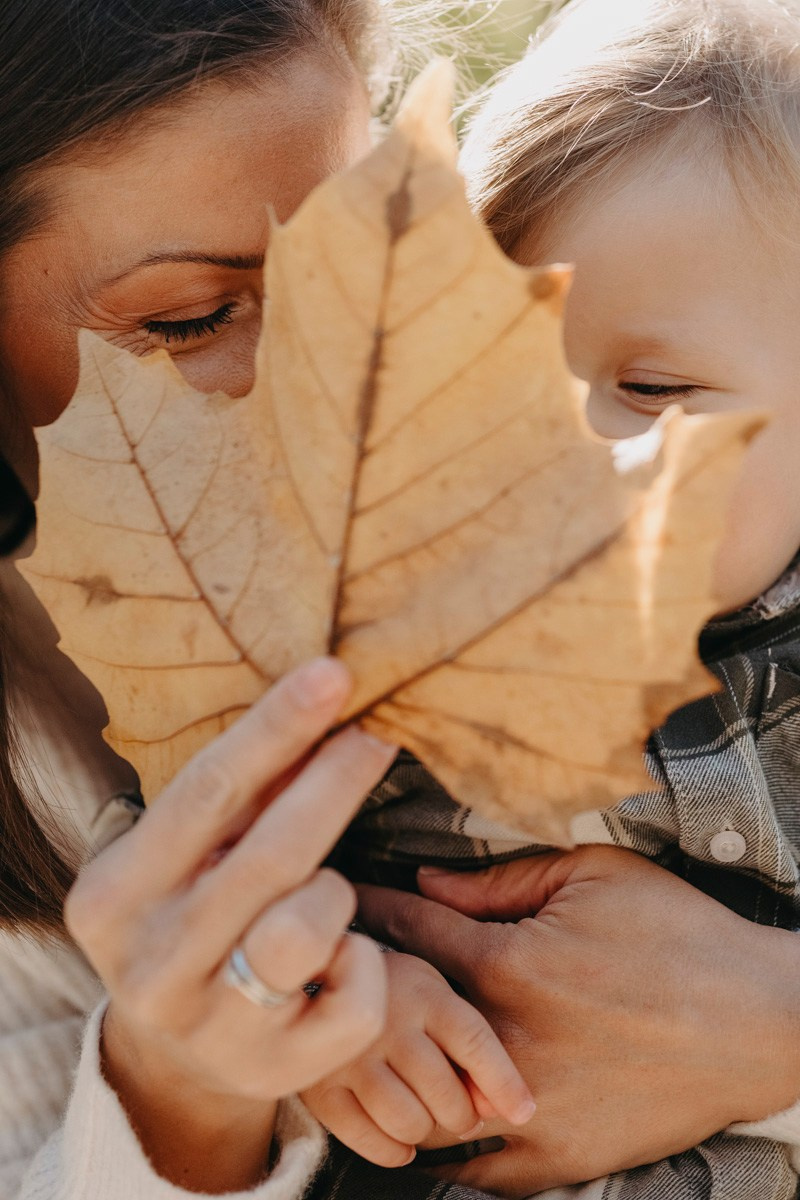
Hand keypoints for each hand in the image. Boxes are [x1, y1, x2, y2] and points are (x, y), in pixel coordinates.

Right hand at [66, 658, 395, 1192]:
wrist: (173, 1058)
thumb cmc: (188, 922)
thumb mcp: (187, 862)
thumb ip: (241, 800)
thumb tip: (320, 703)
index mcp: (116, 896)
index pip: (205, 793)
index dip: (276, 729)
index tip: (333, 674)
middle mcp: (152, 963)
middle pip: (269, 854)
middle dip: (336, 783)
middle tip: (378, 734)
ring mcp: (210, 1025)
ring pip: (311, 928)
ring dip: (335, 895)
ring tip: (321, 897)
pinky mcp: (272, 1071)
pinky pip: (356, 999)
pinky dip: (364, 963)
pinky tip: (339, 960)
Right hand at [302, 950, 535, 1166]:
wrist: (315, 975)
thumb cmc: (393, 989)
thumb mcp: (434, 993)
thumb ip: (469, 1043)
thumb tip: (500, 1107)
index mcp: (423, 992)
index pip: (474, 1041)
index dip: (503, 1082)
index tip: (524, 1110)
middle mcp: (388, 1021)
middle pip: (445, 1093)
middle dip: (463, 1115)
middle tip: (460, 1111)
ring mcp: (351, 1055)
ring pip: (409, 1122)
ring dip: (426, 1131)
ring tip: (424, 1114)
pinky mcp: (320, 1086)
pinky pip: (369, 1140)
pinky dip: (392, 1150)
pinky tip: (398, 1136)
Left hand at [358, 845, 799, 1196]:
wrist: (759, 1018)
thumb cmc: (677, 932)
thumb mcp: (593, 875)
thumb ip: (499, 880)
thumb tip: (426, 881)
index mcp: (508, 963)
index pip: (407, 932)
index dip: (365, 913)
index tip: (334, 907)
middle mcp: (505, 1041)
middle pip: (396, 1024)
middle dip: (362, 996)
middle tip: (335, 980)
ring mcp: (528, 1109)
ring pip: (419, 1105)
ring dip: (390, 1079)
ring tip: (365, 1056)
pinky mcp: (558, 1158)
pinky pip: (475, 1174)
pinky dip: (443, 1152)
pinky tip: (420, 1129)